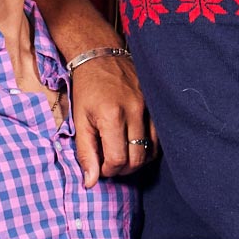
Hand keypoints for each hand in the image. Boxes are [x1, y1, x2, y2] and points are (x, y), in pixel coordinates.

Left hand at [71, 54, 155, 186]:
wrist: (101, 56)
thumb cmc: (87, 89)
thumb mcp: (79, 121)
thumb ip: (85, 153)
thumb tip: (90, 182)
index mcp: (112, 116)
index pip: (117, 160)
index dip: (109, 171)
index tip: (101, 167)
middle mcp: (135, 111)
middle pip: (137, 159)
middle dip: (123, 169)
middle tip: (111, 163)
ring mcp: (149, 107)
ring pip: (152, 151)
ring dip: (137, 160)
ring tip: (123, 154)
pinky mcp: (157, 104)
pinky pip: (160, 137)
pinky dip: (149, 148)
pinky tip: (135, 145)